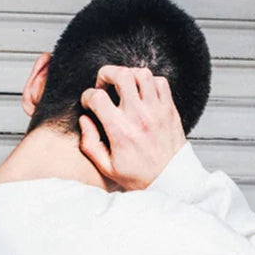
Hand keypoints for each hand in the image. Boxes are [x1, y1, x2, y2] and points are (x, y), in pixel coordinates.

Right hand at [79, 65, 185, 189]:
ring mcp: (156, 110)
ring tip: (124, 86)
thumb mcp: (107, 167)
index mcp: (120, 130)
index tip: (89, 103)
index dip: (87, 96)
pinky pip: (160, 82)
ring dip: (129, 75)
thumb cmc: (139, 176)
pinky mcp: (169, 109)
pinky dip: (150, 82)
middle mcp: (138, 116)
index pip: (97, 97)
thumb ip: (90, 144)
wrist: (170, 180)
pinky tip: (143, 93)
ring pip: (142, 73)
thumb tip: (84, 120)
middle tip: (104, 85)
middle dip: (106, 74)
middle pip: (121, 75)